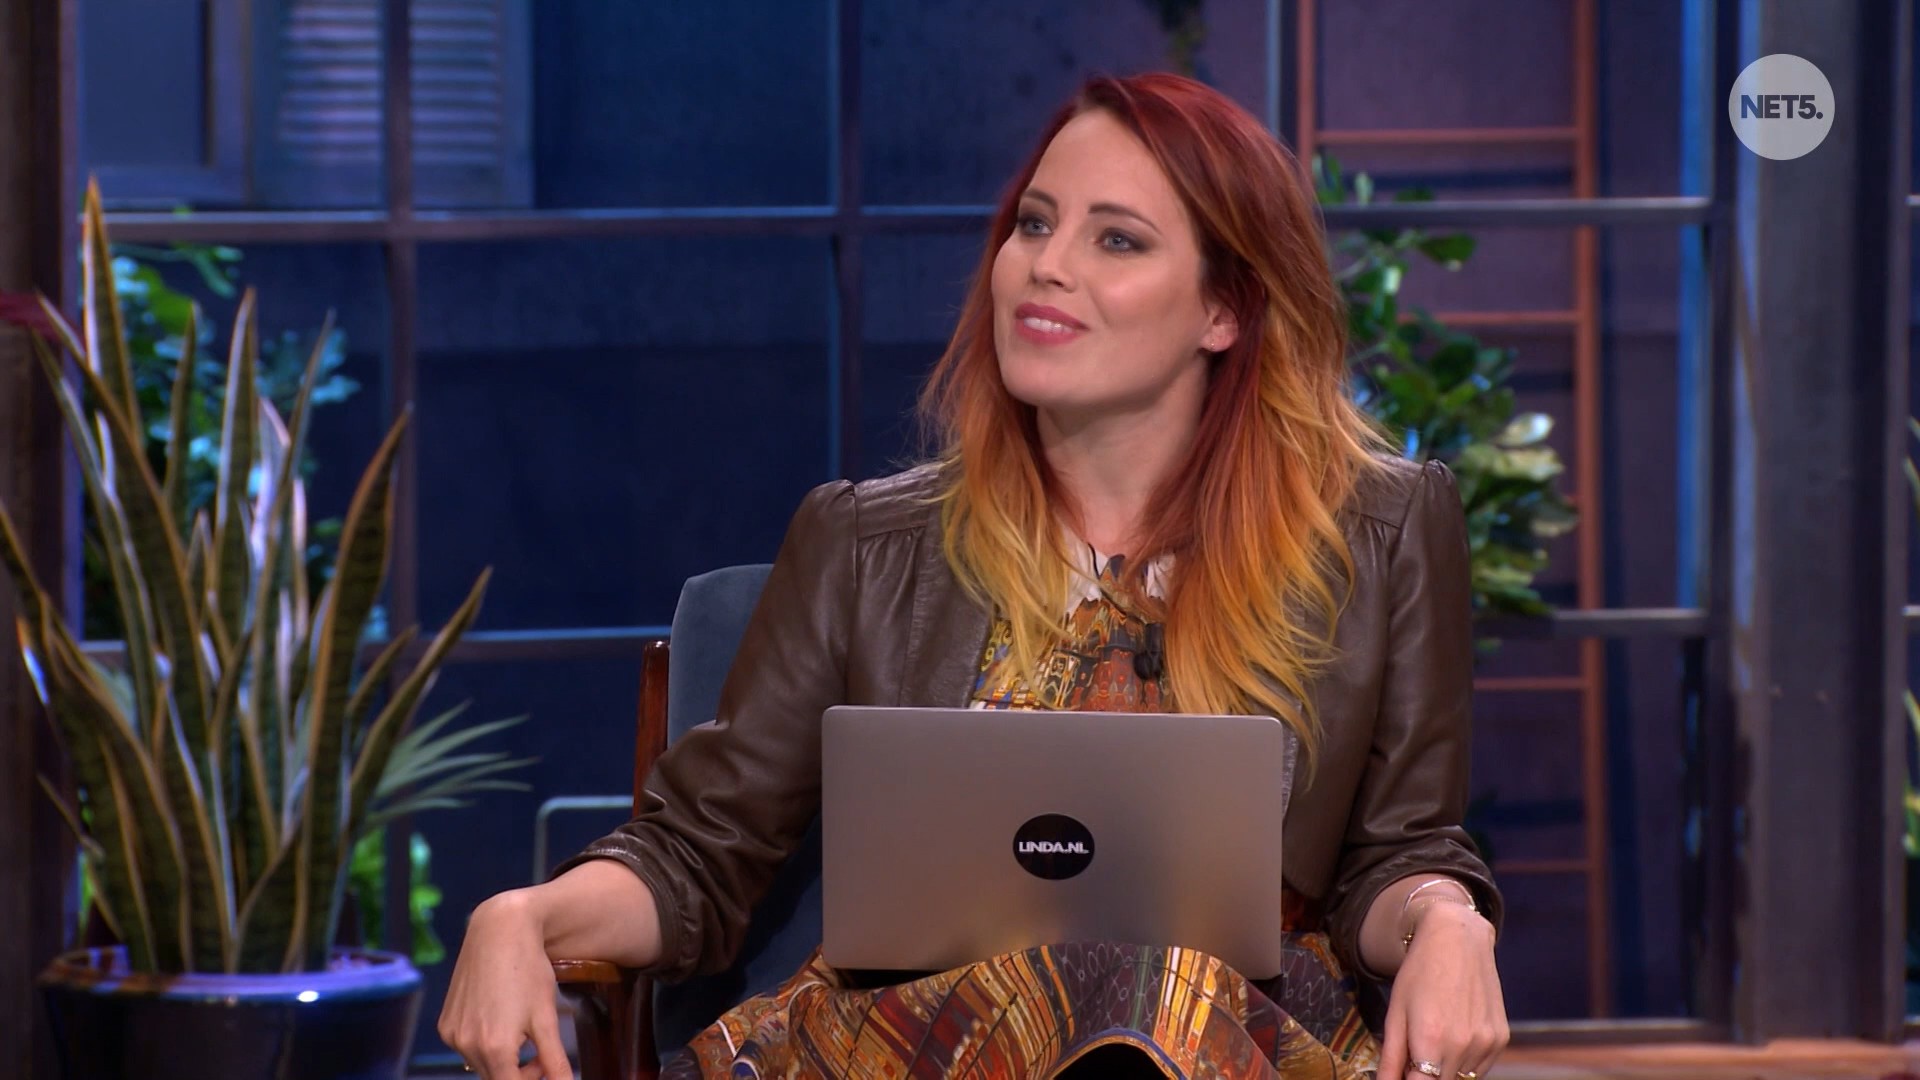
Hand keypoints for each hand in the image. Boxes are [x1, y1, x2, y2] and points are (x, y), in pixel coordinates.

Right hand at [438, 890, 574, 1079]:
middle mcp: (467, 1045)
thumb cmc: (528, 971)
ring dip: (503, 1059)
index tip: (546, 1067)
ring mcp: (452, 1035)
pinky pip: (467, 1047)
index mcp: (496, 1048)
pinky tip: (499, 1017)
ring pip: (482, 1064)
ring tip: (522, 1029)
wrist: (499, 932)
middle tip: (540, 1047)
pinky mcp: (445, 1024)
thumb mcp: (546, 1018)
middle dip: (521, 1072)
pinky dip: (484, 1044)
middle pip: (497, 1078)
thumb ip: (554, 1060)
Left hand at [1377, 902, 1507, 1079]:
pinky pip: (1479, 1067)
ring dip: (1444, 1069)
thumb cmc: (1419, 973)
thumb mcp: (1396, 1013)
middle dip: (1424, 1075)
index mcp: (1431, 1040)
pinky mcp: (1501, 1039)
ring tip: (1434, 1036)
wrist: (1458, 939)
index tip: (1404, 1072)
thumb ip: (1391, 1057)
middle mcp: (1463, 1045)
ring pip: (1461, 1078)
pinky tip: (1454, 1032)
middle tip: (1414, 1053)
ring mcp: (1486, 1043)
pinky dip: (1464, 1061)